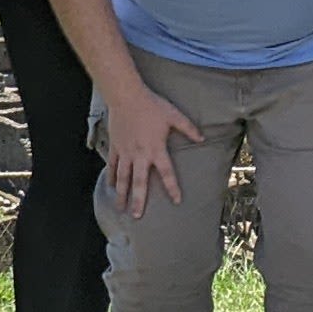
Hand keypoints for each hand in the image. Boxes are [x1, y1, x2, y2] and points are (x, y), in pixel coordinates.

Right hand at [101, 85, 198, 216]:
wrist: (126, 96)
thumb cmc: (151, 105)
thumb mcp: (173, 115)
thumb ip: (188, 128)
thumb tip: (202, 138)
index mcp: (156, 149)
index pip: (166, 173)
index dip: (172, 188)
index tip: (176, 201)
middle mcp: (140, 155)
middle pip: (139, 183)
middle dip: (138, 200)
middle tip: (137, 216)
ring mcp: (125, 152)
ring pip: (123, 178)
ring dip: (122, 194)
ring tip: (120, 208)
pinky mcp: (116, 146)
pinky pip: (113, 165)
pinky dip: (112, 176)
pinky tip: (111, 186)